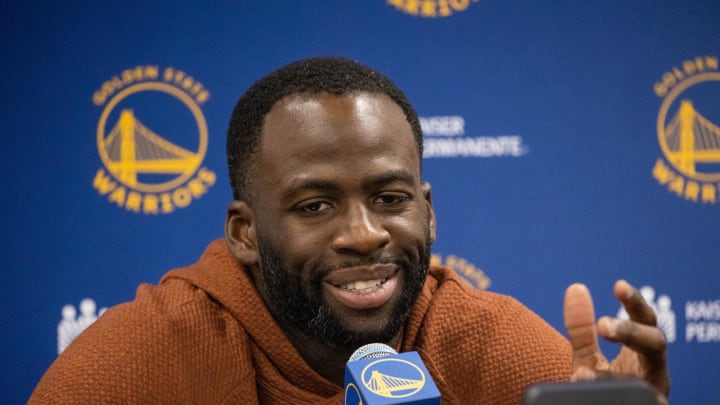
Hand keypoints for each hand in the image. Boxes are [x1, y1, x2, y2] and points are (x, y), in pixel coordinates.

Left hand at [563, 280, 669, 403]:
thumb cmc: (607, 385)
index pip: (645, 319)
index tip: (619, 285)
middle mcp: (654, 371)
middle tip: (603, 325)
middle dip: (631, 332)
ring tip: (580, 373)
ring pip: (646, 381)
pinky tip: (590, 389)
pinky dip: (613, 397)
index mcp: (643, 350)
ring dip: (612, 377)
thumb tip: (575, 288)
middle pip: (656, 343)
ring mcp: (653, 393)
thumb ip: (582, 328)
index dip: (635, 302)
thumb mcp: (590, 357)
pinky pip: (636, 403)